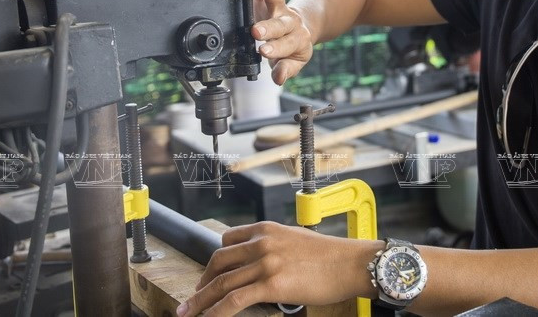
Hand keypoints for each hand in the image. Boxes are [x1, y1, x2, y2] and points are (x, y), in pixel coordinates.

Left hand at [176, 221, 377, 316]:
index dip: (215, 260)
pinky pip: (234, 300)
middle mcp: (261, 242)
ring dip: (200, 300)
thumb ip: (274, 246)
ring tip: (187, 312)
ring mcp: (265, 263)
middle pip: (219, 261)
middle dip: (202, 281)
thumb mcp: (295, 240)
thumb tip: (260, 262)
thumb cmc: (329, 255)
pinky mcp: (271, 284)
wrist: (350, 263)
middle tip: (194, 296)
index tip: (209, 274)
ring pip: (221, 283)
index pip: (228, 240)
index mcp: (266, 229)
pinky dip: (215, 312)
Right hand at [250, 0, 313, 84]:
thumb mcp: (293, 61)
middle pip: (280, 24)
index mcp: (296, 40)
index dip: (276, 49)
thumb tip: (278, 79)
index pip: (286, 46)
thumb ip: (286, 69)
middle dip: (268, 27)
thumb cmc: (293, 47)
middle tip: (256, 30)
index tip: (263, 52)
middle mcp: (289, 22)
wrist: (301, 26)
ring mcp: (281, 6)